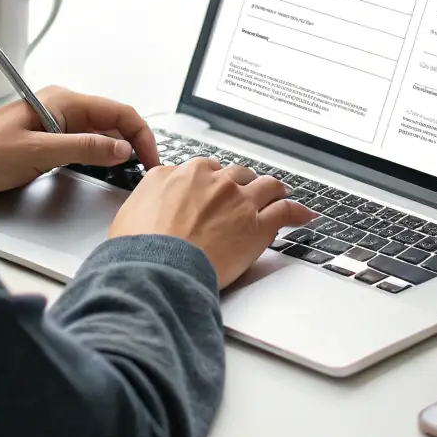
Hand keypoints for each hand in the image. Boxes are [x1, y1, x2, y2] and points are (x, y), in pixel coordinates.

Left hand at [0, 86, 159, 196]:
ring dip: (119, 150)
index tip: (151, 160)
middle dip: (134, 142)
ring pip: (101, 133)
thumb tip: (122, 148)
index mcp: (62, 101)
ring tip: (132, 172)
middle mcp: (62, 107)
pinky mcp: (48, 140)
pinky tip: (106, 169)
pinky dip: (101, 156)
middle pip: (113, 120)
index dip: (140, 135)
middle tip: (147, 172)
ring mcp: (55, 123)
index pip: (118, 111)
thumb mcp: (38, 152)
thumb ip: (84, 149)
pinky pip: (85, 144)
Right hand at [110, 160, 315, 287]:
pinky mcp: (258, 225)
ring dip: (273, 190)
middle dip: (242, 183)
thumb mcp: (131, 210)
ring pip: (265, 185)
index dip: (211, 181)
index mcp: (180, 174)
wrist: (157, 268)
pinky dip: (297, 212)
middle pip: (236, 174)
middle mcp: (212, 181)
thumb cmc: (140, 247)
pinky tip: (304, 215)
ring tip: (280, 194)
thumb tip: (156, 195)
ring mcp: (238, 201)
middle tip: (245, 194)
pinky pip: (286, 211)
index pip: (204, 169)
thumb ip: (151, 195)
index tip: (214, 189)